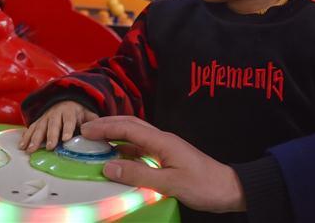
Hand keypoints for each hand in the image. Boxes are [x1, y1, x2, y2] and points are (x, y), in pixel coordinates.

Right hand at [18, 100, 98, 152]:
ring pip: (39, 127)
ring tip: (31, 149)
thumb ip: (93, 121)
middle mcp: (56, 113)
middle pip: (53, 125)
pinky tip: (21, 146)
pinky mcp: (38, 121)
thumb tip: (100, 130)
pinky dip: (25, 137)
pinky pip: (30, 129)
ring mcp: (45, 117)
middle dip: (51, 136)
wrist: (65, 101)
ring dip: (34, 138)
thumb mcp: (87, 114)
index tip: (66, 139)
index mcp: (70, 112)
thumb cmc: (78, 113)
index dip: (68, 129)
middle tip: (50, 147)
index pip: (69, 121)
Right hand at [80, 117, 246, 213]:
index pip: (128, 129)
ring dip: (115, 135)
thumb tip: (109, 166)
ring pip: (136, 135)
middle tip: (85, 130)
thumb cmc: (203, 185)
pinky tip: (117, 156)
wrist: (228, 188)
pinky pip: (142, 148)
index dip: (105, 128)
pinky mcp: (168, 157)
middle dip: (107, 125)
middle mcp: (163, 139)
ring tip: (96, 140)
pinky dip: (126, 149)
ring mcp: (166, 147)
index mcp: (162, 141)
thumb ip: (138, 174)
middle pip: (131, 126)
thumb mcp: (169, 183)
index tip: (85, 130)